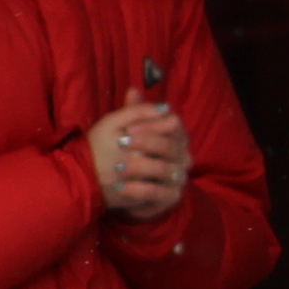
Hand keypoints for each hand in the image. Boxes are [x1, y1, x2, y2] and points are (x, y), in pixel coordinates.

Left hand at [91, 98, 191, 221]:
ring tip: (117, 168)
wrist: (108, 183)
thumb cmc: (118, 150)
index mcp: (173, 136)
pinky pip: (160, 194)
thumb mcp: (119, 128)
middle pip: (172, 147)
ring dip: (141, 167)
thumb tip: (133, 90)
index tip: (128, 129)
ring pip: (167, 170)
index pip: (173, 125)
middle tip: (122, 144)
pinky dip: (141, 191)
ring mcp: (177, 177)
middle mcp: (180, 156)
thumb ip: (130, 111)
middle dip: (147, 144)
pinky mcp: (169, 197)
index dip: (152, 126)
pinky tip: (121, 188)